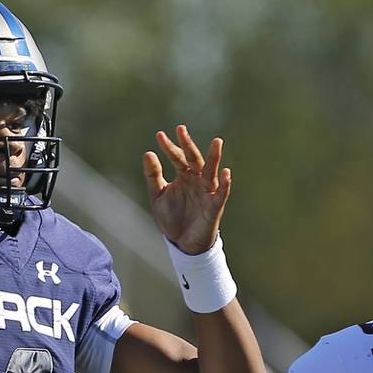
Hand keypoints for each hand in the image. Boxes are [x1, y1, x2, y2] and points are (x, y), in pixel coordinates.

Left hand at [143, 125, 230, 254]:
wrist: (182, 244)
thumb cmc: (172, 218)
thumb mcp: (157, 196)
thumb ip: (153, 176)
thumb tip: (148, 153)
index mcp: (183, 176)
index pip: (177, 157)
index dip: (169, 147)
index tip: (159, 135)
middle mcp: (196, 180)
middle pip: (194, 159)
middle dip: (188, 145)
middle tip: (181, 129)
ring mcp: (207, 191)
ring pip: (211, 171)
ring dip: (214, 157)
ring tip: (217, 142)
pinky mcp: (214, 206)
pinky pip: (221, 193)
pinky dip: (224, 183)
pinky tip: (225, 172)